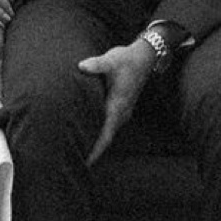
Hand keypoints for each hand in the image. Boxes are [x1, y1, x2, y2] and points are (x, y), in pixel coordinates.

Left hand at [78, 39, 155, 165]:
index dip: (96, 150)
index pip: (106, 134)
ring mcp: (122, 111)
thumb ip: (96, 65)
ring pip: (109, 132)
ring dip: (98, 142)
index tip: (87, 163)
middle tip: (77, 162)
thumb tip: (81, 66)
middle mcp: (121, 113)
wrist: (144, 57)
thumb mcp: (111, 60)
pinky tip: (91, 133)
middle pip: (106, 138)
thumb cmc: (127, 60)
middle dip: (94, 150)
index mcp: (117, 106)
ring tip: (81, 151)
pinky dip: (101, 132)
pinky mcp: (121, 107)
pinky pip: (110, 125)